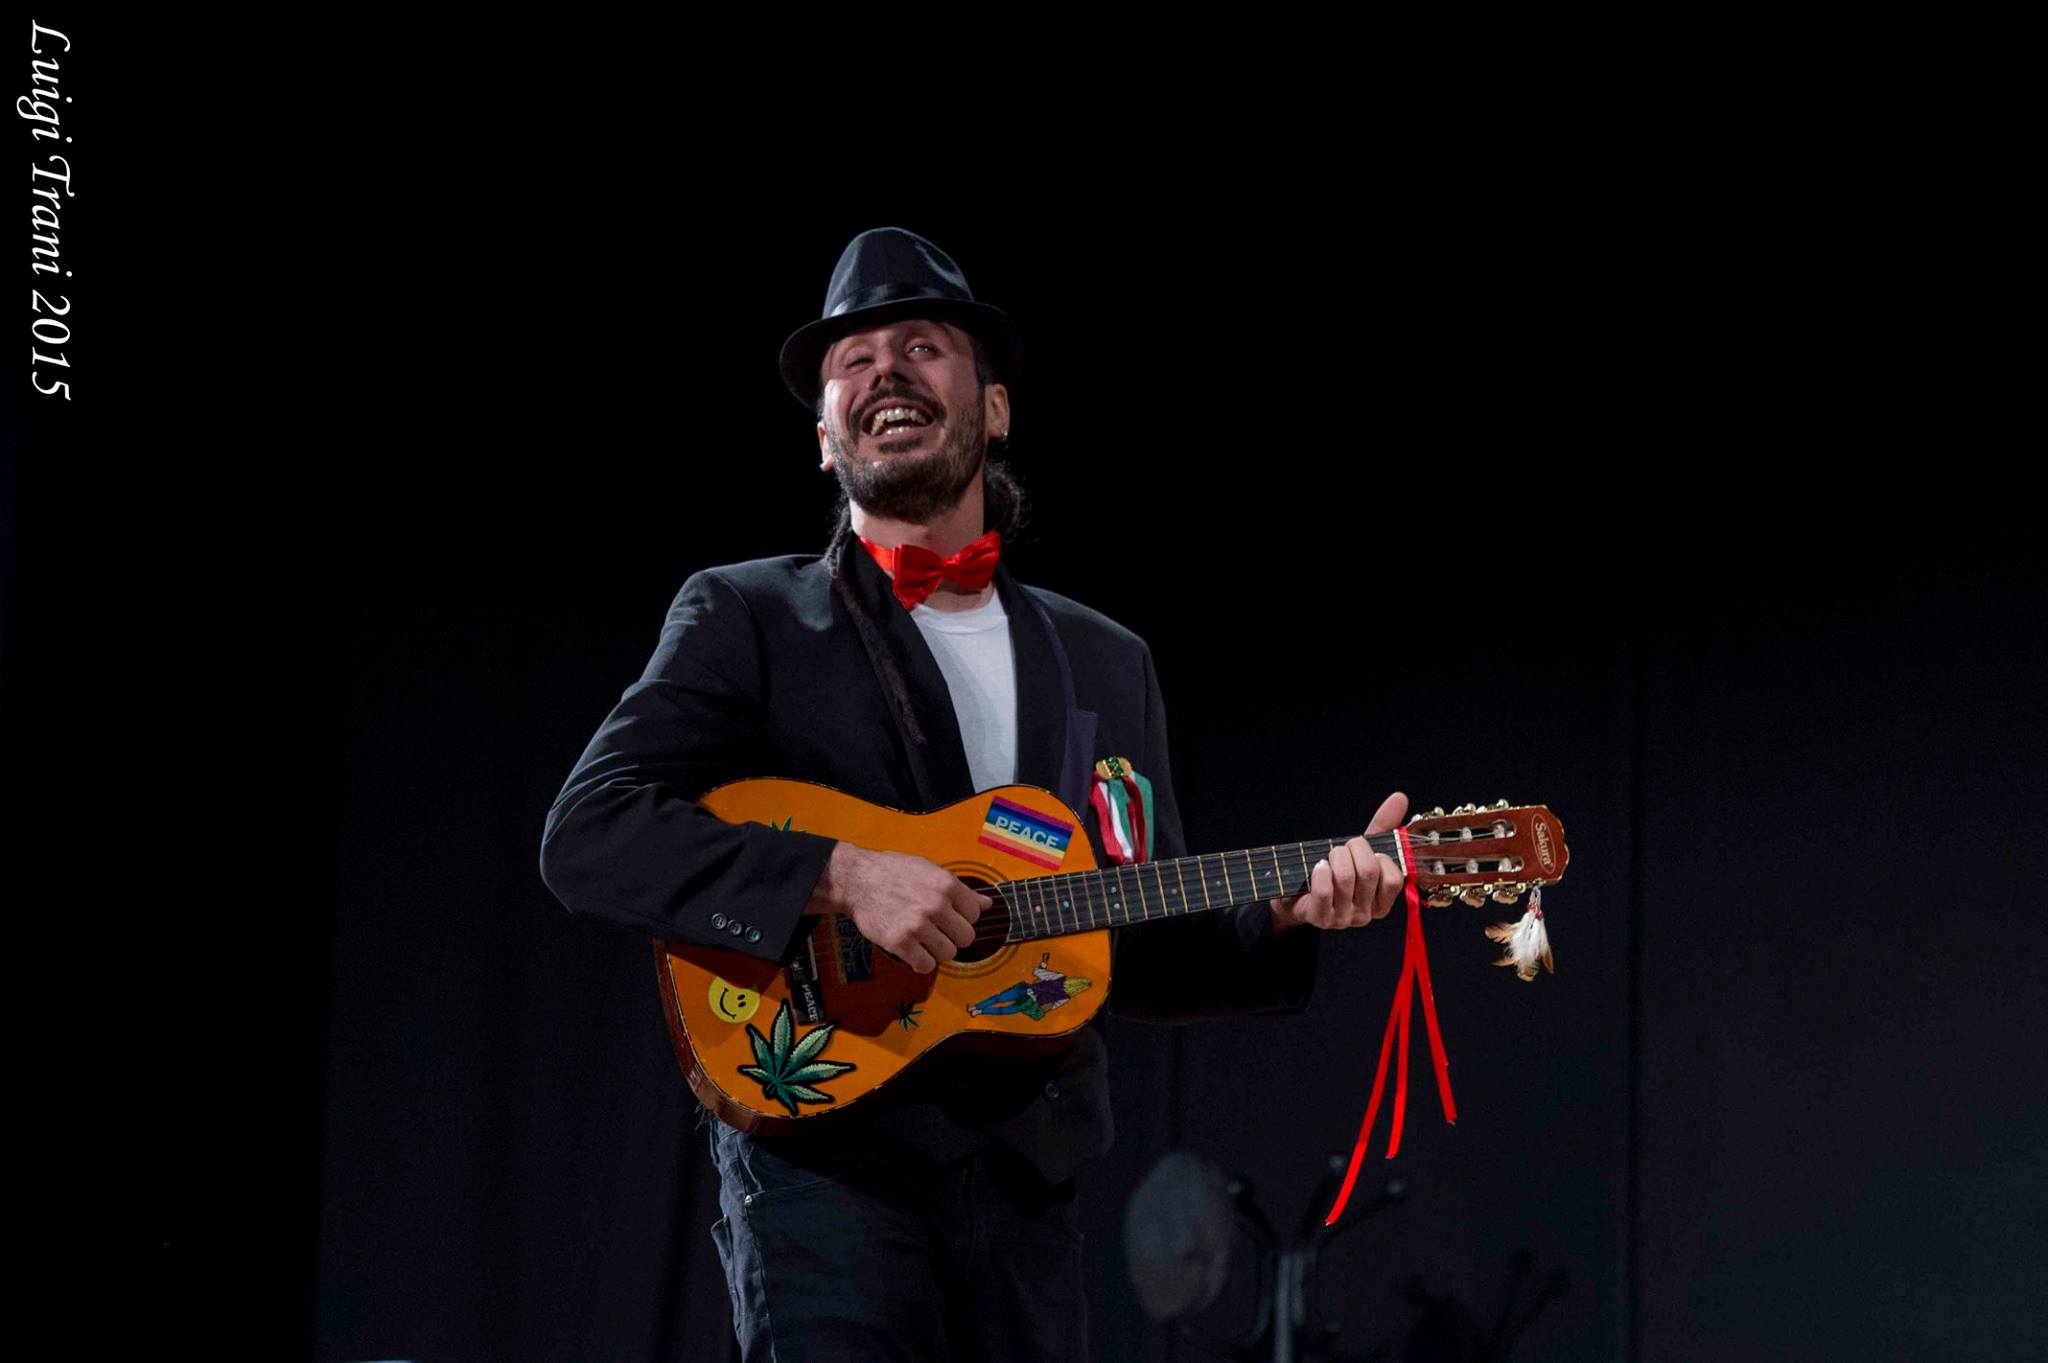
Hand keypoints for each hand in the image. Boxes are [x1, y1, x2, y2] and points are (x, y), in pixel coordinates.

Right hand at [809, 842, 988, 973]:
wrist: (856, 879)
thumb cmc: (893, 872)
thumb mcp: (930, 870)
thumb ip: (960, 889)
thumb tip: (988, 904)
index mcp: (946, 884)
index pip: (976, 913)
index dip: (964, 917)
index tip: (950, 916)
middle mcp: (936, 904)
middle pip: (966, 937)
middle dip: (954, 936)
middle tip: (938, 931)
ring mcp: (918, 925)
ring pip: (949, 953)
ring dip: (938, 950)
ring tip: (924, 940)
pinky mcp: (900, 942)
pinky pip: (926, 965)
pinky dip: (921, 962)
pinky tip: (914, 951)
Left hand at [1269, 791, 1408, 934]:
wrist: (1297, 893)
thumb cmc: (1335, 871)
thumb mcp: (1361, 850)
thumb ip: (1383, 826)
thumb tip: (1400, 797)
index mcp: (1382, 901)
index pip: (1394, 879)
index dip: (1380, 858)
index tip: (1369, 852)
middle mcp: (1366, 914)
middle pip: (1368, 873)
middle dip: (1354, 850)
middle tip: (1343, 848)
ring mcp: (1343, 919)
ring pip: (1346, 879)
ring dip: (1335, 857)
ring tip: (1328, 857)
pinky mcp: (1320, 919)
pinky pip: (1324, 892)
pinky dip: (1321, 873)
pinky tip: (1319, 866)